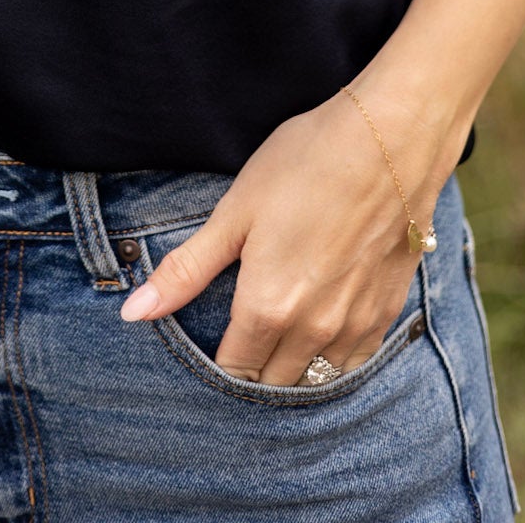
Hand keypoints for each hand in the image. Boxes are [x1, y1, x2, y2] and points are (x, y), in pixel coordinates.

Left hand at [117, 82, 449, 384]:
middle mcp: (312, 331)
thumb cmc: (307, 162)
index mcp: (266, 308)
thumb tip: (132, 312)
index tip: (212, 343)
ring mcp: (354, 326)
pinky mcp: (387, 312)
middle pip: (273, 384)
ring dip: (293, 369)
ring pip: (314, 378)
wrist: (391, 139)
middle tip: (241, 338)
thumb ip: (187, 270)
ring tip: (278, 337)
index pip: (232, 372)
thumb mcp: (236, 210)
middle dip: (253, 372)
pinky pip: (353, 363)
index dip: (217, 365)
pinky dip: (332, 358)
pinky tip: (321, 328)